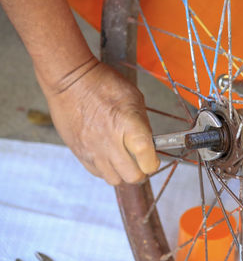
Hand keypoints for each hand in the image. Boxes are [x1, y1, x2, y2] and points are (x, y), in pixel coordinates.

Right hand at [40, 58, 158, 184]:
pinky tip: (108, 156)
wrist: (70, 80)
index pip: (147, 161)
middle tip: (141, 163)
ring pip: (114, 179)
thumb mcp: (135, 99)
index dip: (153, 163)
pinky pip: (97, 173)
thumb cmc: (103, 84)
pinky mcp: (79, 152)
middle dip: (141, 172)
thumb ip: (143, 125)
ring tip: (124, 160)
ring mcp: (93, 150)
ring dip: (123, 173)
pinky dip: (106, 169)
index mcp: (129, 126)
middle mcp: (110, 142)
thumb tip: (149, 144)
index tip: (154, 159)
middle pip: (132, 176)